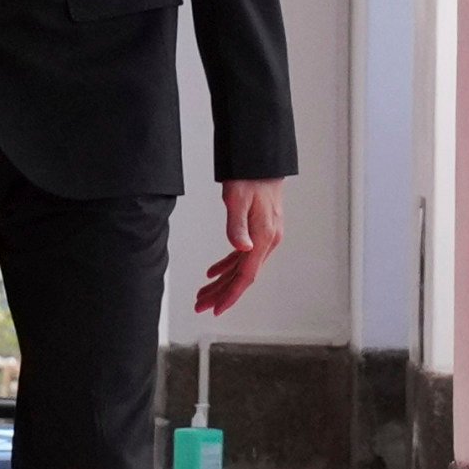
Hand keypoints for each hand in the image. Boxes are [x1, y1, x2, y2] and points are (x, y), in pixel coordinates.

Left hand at [196, 177, 284, 316]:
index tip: (216, 309)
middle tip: (200, 305)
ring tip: (203, 293)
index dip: (230, 295)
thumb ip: (238, 225)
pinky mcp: (259, 231)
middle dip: (220, 293)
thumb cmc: (250, 175)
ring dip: (222, 282)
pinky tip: (213, 272)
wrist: (261, 160)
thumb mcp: (238, 199)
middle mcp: (267, 241)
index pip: (246, 275)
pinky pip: (242, 256)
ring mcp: (265, 237)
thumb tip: (242, 248)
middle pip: (242, 276)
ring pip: (241, 268)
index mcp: (265, 237)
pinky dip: (227, 266)